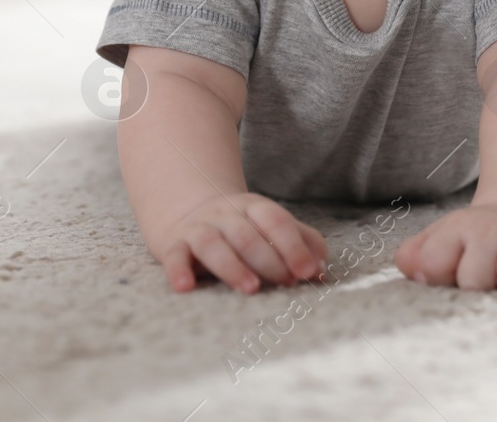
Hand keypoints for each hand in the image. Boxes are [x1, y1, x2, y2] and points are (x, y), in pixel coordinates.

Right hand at [159, 192, 328, 294]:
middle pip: (247, 234)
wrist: (189, 212)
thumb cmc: (242, 229)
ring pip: (213, 244)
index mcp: (254, 208)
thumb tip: (321, 270)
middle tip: (286, 282)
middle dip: (269, 259)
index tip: (308, 271)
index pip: (276, 221)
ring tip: (250, 288)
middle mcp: (225, 214)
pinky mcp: (175, 245)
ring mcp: (199, 228)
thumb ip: (302, 242)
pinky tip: (185, 287)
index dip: (294, 245)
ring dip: (232, 266)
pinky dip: (178, 271)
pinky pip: (175, 256)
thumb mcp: (272, 227)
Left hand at [393, 203, 496, 293]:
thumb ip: (414, 255)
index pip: (435, 263)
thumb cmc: (467, 243)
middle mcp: (491, 234)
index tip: (442, 275)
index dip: (435, 276)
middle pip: (474, 278)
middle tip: (477, 284)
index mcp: (458, 231)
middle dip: (473, 288)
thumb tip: (412, 268)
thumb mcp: (436, 241)